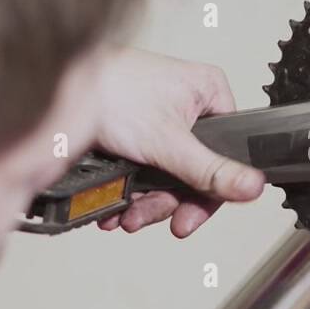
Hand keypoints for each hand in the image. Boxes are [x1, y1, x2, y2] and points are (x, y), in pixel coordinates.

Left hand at [93, 47, 264, 236]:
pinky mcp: (138, 131)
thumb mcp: (169, 142)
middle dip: (167, 203)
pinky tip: (116, 205)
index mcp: (210, 93)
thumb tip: (253, 187)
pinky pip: (146, 170)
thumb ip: (212, 172)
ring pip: (168, 176)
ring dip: (146, 204)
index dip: (207, 194)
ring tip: (125, 215)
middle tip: (147, 218)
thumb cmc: (109, 91)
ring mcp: (163, 119)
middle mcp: (190, 104)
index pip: (226, 156)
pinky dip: (132, 192)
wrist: (56, 88)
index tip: (187, 220)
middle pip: (194, 172)